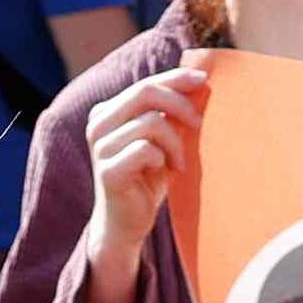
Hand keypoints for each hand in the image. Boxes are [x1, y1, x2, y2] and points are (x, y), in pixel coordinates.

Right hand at [76, 56, 204, 302]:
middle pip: (145, 93)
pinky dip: (164, 159)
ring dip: (175, 142)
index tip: (204, 80)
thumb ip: (169, 112)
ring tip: (180, 161)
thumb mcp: (160, 139)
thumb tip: (200, 81)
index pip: (145, 84)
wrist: (126, 223)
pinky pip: (146, 150)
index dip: (175, 78)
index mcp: (107, 111)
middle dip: (180, 104)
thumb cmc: (147, 178)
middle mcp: (98, 124)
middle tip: (199, 124)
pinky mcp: (108, 171)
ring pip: (150, 123)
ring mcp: (100, 147)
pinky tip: (167, 172)